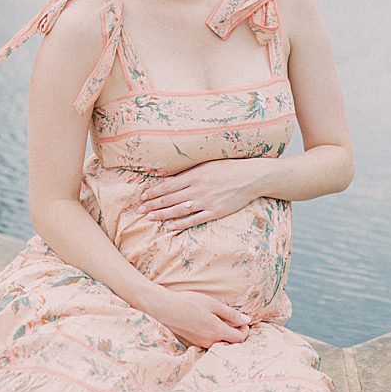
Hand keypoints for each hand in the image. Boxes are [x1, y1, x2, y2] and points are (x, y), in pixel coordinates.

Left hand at [140, 158, 267, 230]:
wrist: (251, 177)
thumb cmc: (228, 168)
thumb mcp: (207, 165)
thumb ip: (191, 173)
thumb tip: (173, 178)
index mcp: (195, 175)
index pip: (168, 185)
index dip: (154, 192)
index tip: (143, 196)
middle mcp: (198, 189)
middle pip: (170, 198)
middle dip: (153, 204)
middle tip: (139, 210)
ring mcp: (206, 201)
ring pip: (179, 210)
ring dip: (163, 214)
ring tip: (150, 218)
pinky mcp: (215, 212)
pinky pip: (195, 219)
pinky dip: (182, 223)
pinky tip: (171, 226)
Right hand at [148, 286, 250, 348]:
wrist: (165, 309)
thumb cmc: (189, 303)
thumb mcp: (213, 304)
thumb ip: (231, 314)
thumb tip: (247, 320)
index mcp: (216, 331)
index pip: (239, 339)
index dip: (245, 331)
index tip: (243, 322)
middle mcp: (210, 342)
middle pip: (230, 343)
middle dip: (235, 334)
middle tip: (234, 321)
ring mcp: (200, 345)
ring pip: (219, 343)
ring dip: (223, 335)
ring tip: (219, 321)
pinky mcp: (192, 344)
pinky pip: (208, 343)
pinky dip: (212, 336)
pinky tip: (206, 325)